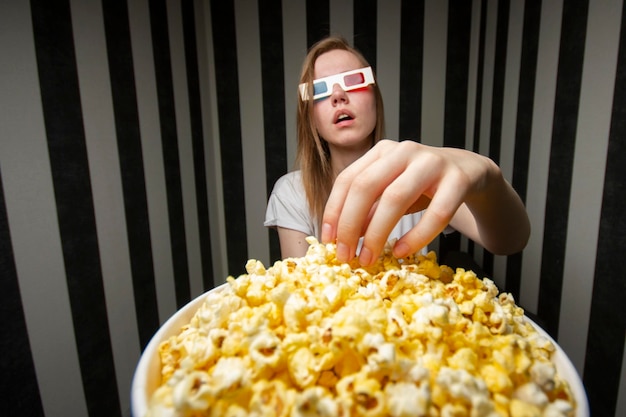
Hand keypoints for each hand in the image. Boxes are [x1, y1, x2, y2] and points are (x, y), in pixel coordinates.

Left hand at [321, 139, 528, 264]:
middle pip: (366, 186)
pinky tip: (403, 252)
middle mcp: (403, 151)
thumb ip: (368, 212)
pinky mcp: (458, 179)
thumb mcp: (392, 195)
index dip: (334, 211)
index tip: (328, 241)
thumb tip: (342, 239)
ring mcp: (432, 162)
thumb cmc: (424, 186)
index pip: (347, 179)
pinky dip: (417, 235)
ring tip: (370, 259)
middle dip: (351, 224)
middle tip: (346, 256)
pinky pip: (436, 212)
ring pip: (396, 197)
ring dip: (378, 233)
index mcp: (381, 152)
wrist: (471, 172)